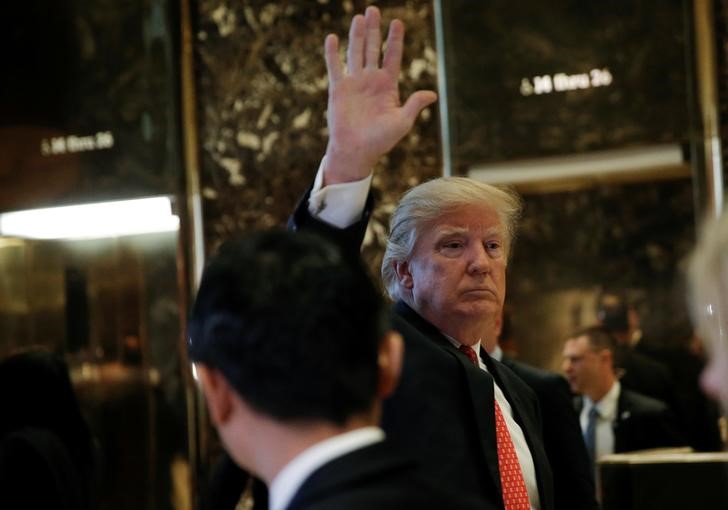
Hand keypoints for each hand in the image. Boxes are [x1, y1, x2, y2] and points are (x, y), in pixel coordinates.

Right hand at [322, 6, 436, 184]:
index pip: (392, 57)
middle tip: (373, 9)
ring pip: (355, 53)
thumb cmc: (380, 141)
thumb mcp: (402, 123)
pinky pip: (335, 67)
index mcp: (388, 86)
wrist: (356, 152)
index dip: (395, 40)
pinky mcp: (338, 89)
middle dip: (374, 29)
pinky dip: (333, 53)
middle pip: (373, 49)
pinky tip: (332, 38)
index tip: (397, 23)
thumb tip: (432, 94)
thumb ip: (414, 106)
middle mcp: (371, 80)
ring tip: (359, 17)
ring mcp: (354, 83)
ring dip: (357, 35)